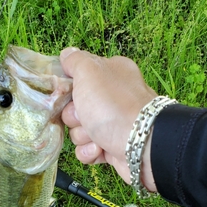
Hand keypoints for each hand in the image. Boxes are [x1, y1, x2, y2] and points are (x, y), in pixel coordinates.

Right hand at [60, 47, 157, 190]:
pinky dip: (91, 152)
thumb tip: (66, 54)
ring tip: (98, 137)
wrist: (140, 144)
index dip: (69, 89)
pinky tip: (100, 149)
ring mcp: (113, 124)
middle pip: (75, 108)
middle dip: (74, 117)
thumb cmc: (112, 104)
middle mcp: (112, 97)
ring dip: (83, 136)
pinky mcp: (112, 147)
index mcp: (111, 74)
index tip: (67, 95)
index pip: (78, 79)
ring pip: (79, 131)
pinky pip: (88, 150)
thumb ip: (75, 60)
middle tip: (85, 117)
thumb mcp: (89, 71)